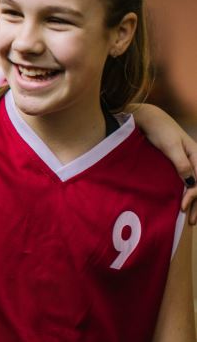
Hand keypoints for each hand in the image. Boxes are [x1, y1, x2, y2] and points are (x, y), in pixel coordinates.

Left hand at [133, 104, 196, 222]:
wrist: (149, 119)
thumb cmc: (160, 130)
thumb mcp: (170, 146)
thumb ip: (181, 163)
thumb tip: (191, 182)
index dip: (194, 196)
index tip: (182, 207)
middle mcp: (196, 160)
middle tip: (191, 222)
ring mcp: (189, 163)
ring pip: (196, 185)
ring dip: (195, 202)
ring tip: (191, 218)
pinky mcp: (179, 164)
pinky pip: (188, 181)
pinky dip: (188, 194)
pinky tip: (185, 203)